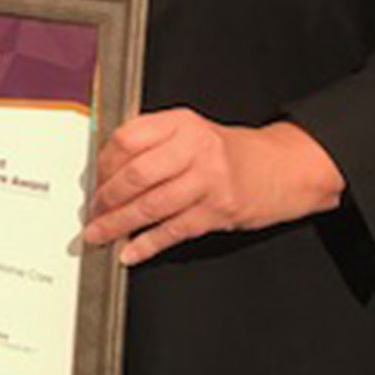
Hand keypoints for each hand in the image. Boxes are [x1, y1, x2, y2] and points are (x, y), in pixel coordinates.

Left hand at [84, 111, 345, 265]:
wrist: (282, 168)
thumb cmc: (227, 152)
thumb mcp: (189, 131)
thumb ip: (152, 142)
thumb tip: (105, 170)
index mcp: (180, 122)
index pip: (128, 139)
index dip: (104, 163)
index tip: (94, 180)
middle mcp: (194, 148)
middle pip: (137, 175)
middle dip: (107, 199)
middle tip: (92, 212)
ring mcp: (209, 180)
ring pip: (152, 206)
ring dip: (119, 224)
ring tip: (99, 234)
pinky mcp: (219, 211)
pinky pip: (174, 230)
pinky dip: (148, 244)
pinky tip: (130, 252)